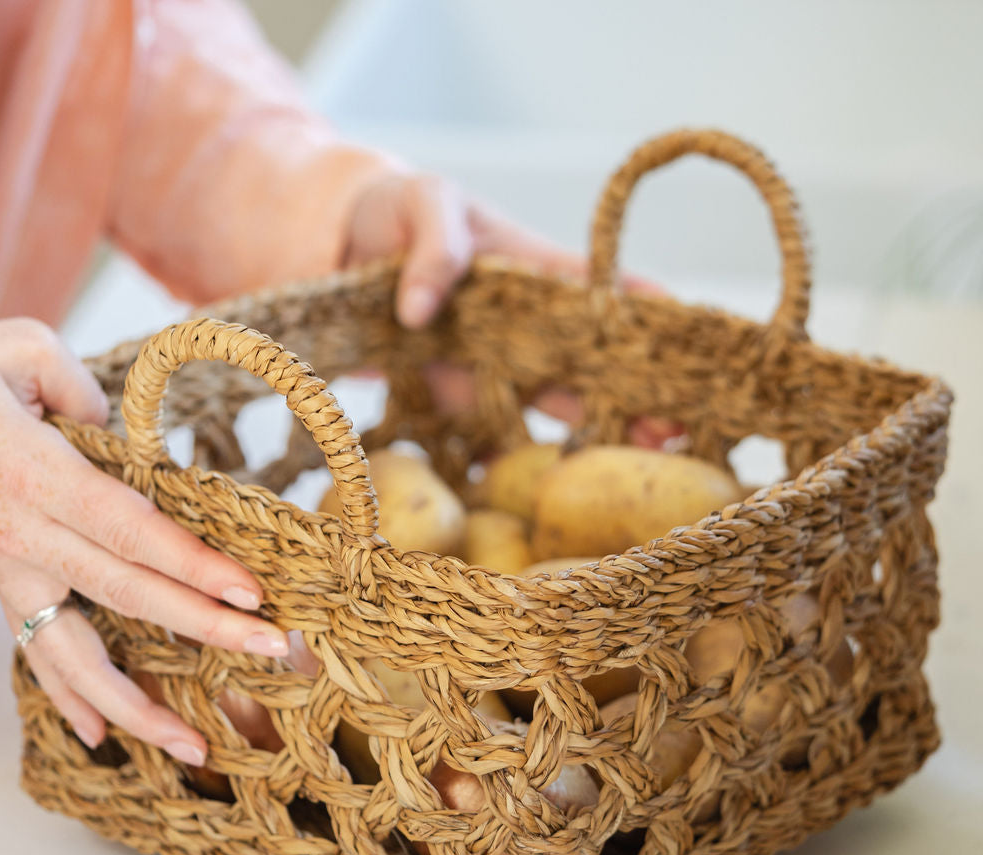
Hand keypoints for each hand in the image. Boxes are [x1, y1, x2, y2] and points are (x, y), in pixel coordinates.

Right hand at [0, 319, 288, 763]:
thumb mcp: (19, 350)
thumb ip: (84, 389)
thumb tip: (130, 441)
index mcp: (37, 474)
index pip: (129, 529)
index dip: (190, 564)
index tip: (250, 591)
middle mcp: (25, 535)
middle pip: (126, 593)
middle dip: (203, 627)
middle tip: (270, 649)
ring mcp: (9, 570)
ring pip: (75, 653)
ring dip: (136, 703)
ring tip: (192, 747)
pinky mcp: (0, 584)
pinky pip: (34, 653)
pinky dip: (67, 699)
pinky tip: (102, 737)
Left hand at [342, 171, 681, 445]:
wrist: (330, 246)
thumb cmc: (391, 210)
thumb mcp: (422, 202)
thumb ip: (436, 247)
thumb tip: (423, 312)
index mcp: (529, 270)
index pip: (600, 291)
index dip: (647, 315)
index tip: (696, 344)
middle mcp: (519, 324)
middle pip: (590, 360)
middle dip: (637, 391)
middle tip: (679, 428)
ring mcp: (489, 363)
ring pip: (556, 398)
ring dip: (597, 427)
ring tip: (641, 457)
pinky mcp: (452, 395)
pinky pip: (494, 427)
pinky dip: (525, 452)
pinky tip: (559, 478)